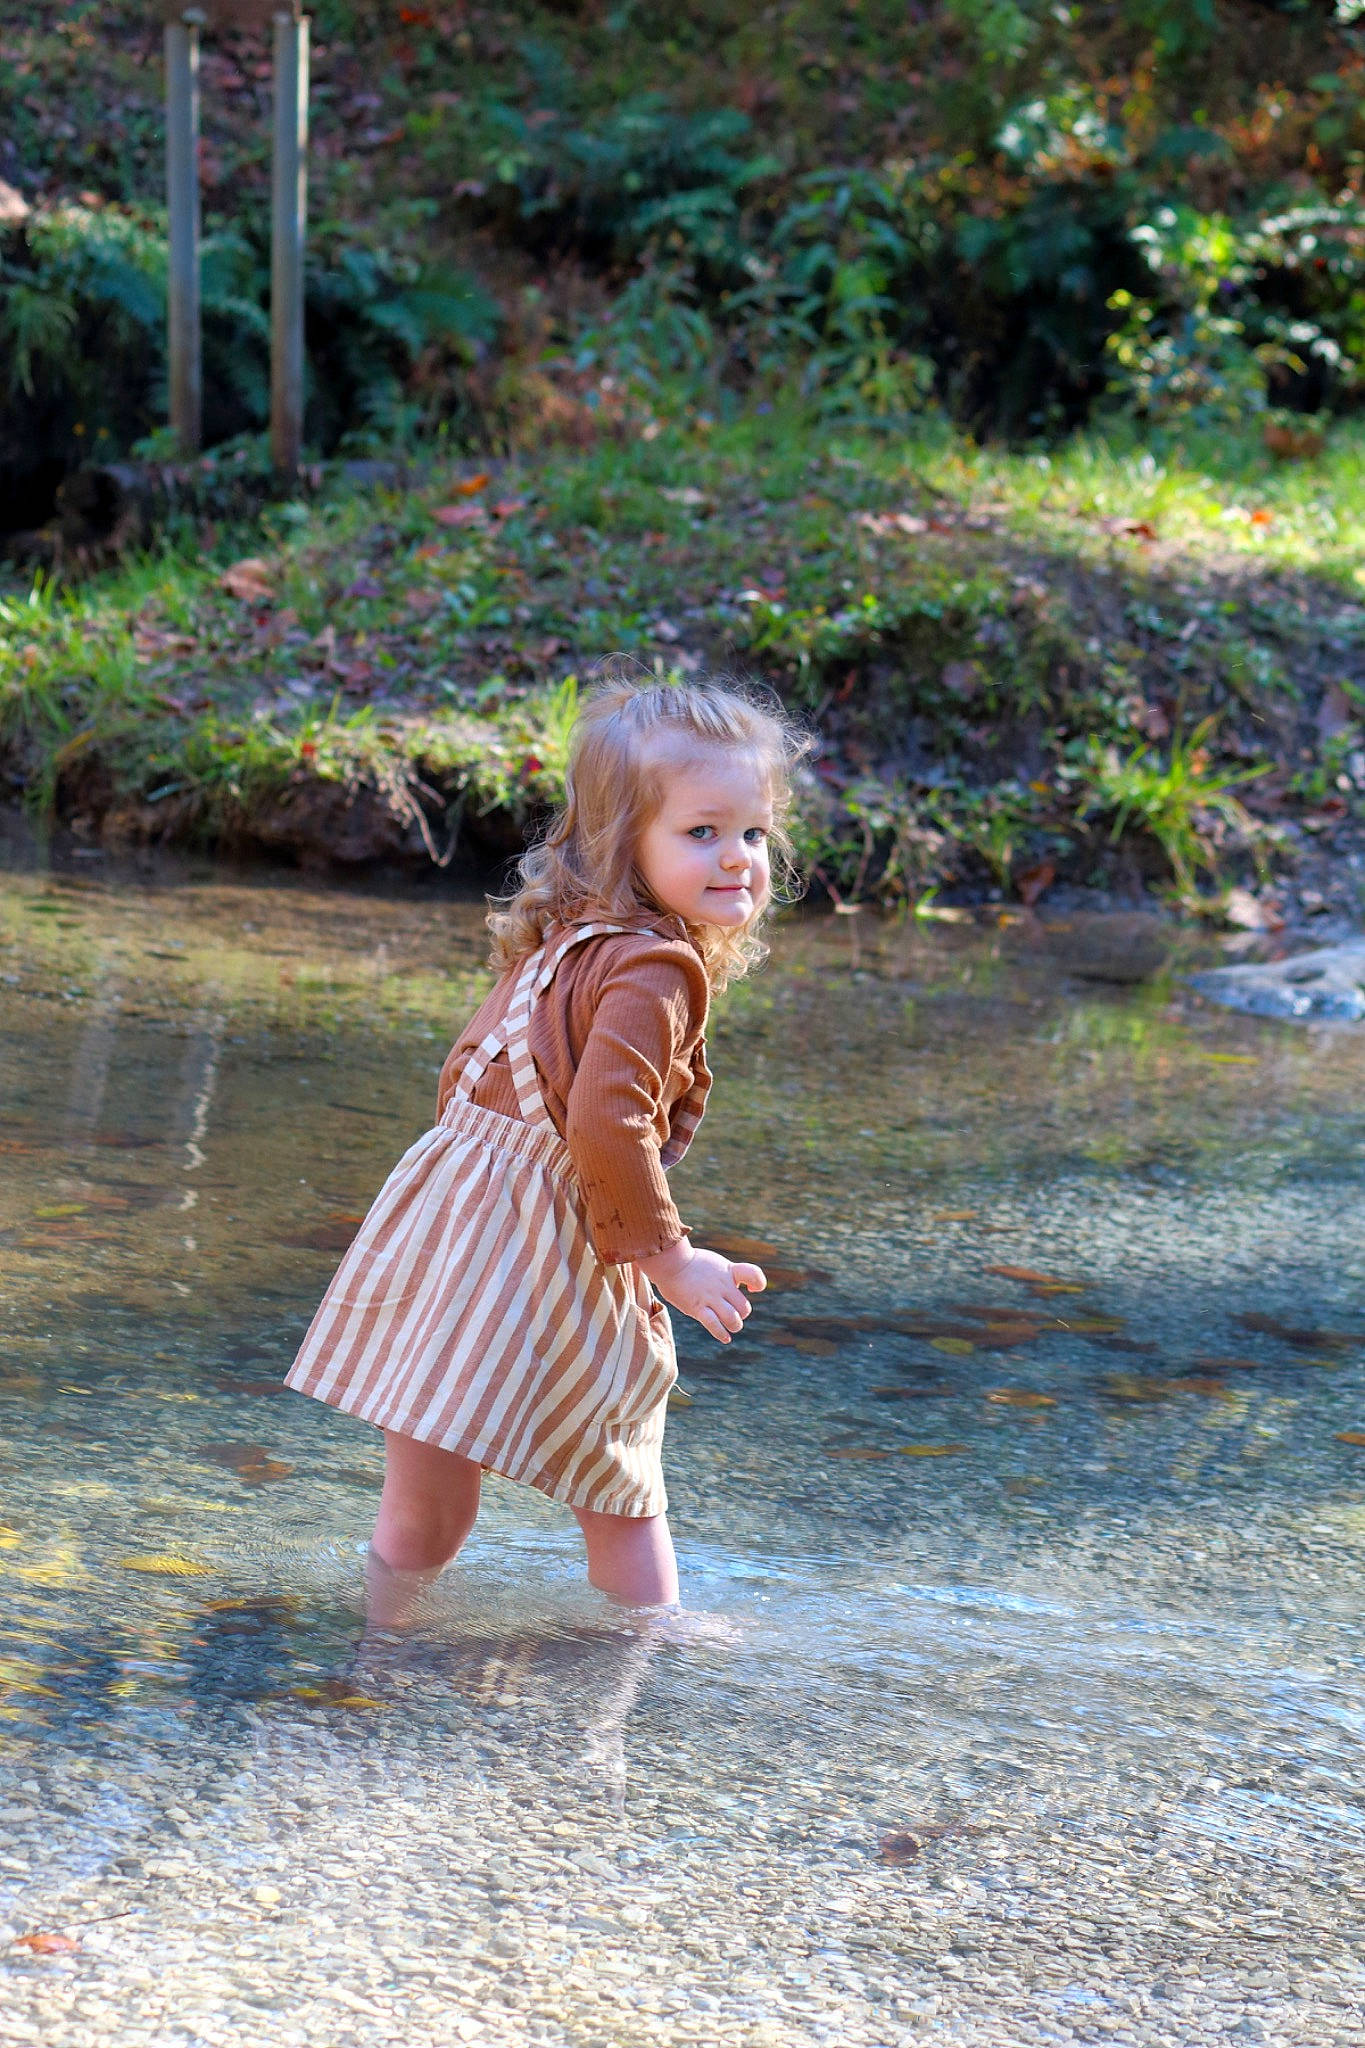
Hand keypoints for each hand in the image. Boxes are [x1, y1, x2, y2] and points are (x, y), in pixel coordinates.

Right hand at [638, 1237, 765, 1343]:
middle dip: (741, 1314)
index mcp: (729, 1271)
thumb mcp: (715, 1264)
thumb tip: (734, 1289)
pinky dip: (722, 1334)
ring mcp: (711, 1298)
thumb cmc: (691, 1263)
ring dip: (734, 1325)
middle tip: (732, 1312)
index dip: (758, 1284)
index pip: (754, 1275)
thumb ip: (726, 1275)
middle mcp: (722, 1285)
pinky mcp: (698, 1308)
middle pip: (744, 1308)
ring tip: (729, 1324)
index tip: (751, 1288)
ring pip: (733, 1320)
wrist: (670, 1262)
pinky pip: (714, 1326)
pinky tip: (725, 1337)